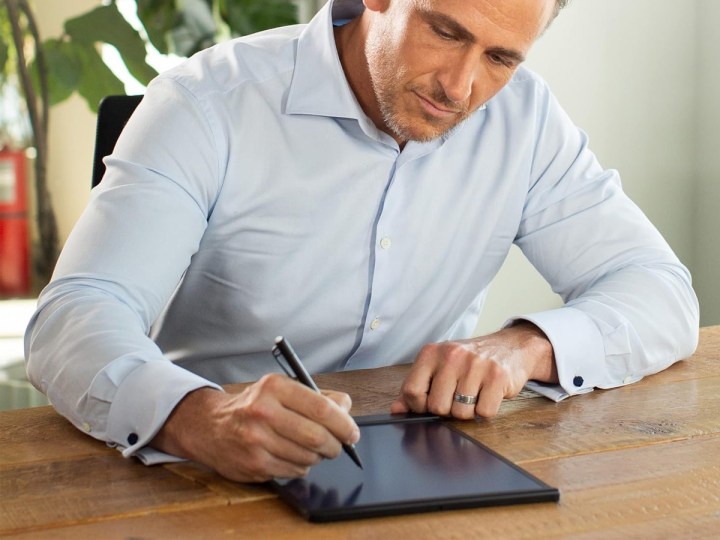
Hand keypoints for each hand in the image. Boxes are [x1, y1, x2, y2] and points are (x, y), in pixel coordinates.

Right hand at [150, 374, 359, 481]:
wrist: (210, 426)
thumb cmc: (253, 406)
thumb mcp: (282, 389)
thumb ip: (317, 396)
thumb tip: (346, 409)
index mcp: (274, 387)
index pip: (321, 408)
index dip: (343, 423)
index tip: (352, 432)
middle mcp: (263, 412)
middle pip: (317, 436)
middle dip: (335, 445)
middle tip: (339, 445)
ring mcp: (256, 440)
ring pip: (308, 456)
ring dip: (318, 456)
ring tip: (313, 449)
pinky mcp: (254, 464)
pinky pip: (294, 470)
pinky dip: (302, 465)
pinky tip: (293, 455)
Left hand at [391, 322, 557, 418]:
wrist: (509, 347)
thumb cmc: (468, 361)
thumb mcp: (438, 366)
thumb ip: (416, 387)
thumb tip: (396, 409)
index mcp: (431, 353)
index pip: (412, 391)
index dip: (419, 406)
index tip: (429, 403)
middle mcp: (452, 356)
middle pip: (437, 406)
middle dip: (447, 410)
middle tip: (457, 397)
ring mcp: (476, 365)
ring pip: (461, 412)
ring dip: (468, 411)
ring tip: (473, 394)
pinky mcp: (498, 376)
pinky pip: (484, 412)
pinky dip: (486, 410)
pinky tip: (487, 395)